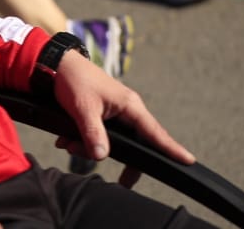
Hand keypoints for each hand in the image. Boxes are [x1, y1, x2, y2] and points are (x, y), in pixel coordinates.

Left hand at [50, 51, 195, 185]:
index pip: (155, 132)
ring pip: (113, 140)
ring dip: (91, 146)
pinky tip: (66, 140)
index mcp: (130, 106)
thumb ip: (93, 133)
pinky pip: (100, 133)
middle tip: (124, 181)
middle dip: (121, 159)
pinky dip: (84, 139)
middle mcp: (127, 109)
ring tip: (70, 146)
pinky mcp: (102, 113)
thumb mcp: (83, 108)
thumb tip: (102, 156)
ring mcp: (115, 112)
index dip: (171, 148)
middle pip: (134, 143)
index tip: (189, 161)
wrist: (54, 63)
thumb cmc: (73, 80)